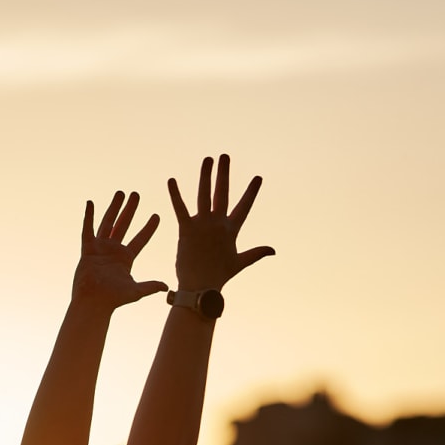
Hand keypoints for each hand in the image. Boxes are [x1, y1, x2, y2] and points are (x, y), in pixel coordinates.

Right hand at [72, 191, 167, 309]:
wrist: (93, 302)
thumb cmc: (113, 299)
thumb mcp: (136, 291)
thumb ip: (150, 286)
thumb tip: (167, 286)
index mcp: (126, 258)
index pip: (140, 239)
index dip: (149, 228)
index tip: (156, 216)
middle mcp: (114, 251)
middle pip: (124, 225)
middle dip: (130, 210)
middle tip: (136, 194)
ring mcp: (100, 248)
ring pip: (108, 223)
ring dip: (114, 207)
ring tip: (120, 192)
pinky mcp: (88, 250)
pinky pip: (88, 230)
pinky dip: (89, 217)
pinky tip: (91, 203)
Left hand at [167, 156, 273, 291]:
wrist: (199, 288)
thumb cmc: (218, 277)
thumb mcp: (240, 263)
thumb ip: (256, 253)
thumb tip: (273, 250)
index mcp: (230, 230)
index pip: (244, 207)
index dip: (251, 192)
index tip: (258, 178)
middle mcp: (217, 224)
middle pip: (222, 193)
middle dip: (224, 174)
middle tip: (225, 156)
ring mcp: (202, 226)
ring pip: (204, 195)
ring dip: (205, 176)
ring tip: (208, 160)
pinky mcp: (186, 230)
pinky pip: (180, 209)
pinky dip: (175, 194)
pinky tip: (171, 180)